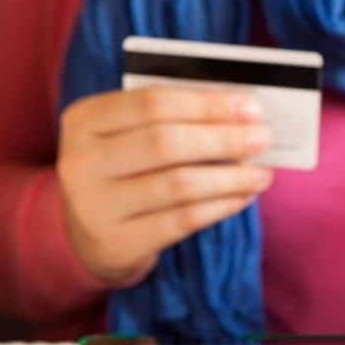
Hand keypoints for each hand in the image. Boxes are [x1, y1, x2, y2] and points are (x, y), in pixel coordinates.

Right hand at [57, 87, 272, 282]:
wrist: (88, 236)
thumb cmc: (124, 172)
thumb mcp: (129, 138)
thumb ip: (172, 119)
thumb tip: (240, 113)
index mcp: (84, 119)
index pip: (152, 102)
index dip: (206, 103)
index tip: (251, 107)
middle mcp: (82, 161)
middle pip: (165, 141)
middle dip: (223, 138)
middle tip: (263, 138)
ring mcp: (95, 205)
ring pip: (178, 184)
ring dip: (230, 177)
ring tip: (262, 173)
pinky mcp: (118, 242)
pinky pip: (182, 220)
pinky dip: (221, 206)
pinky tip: (243, 197)